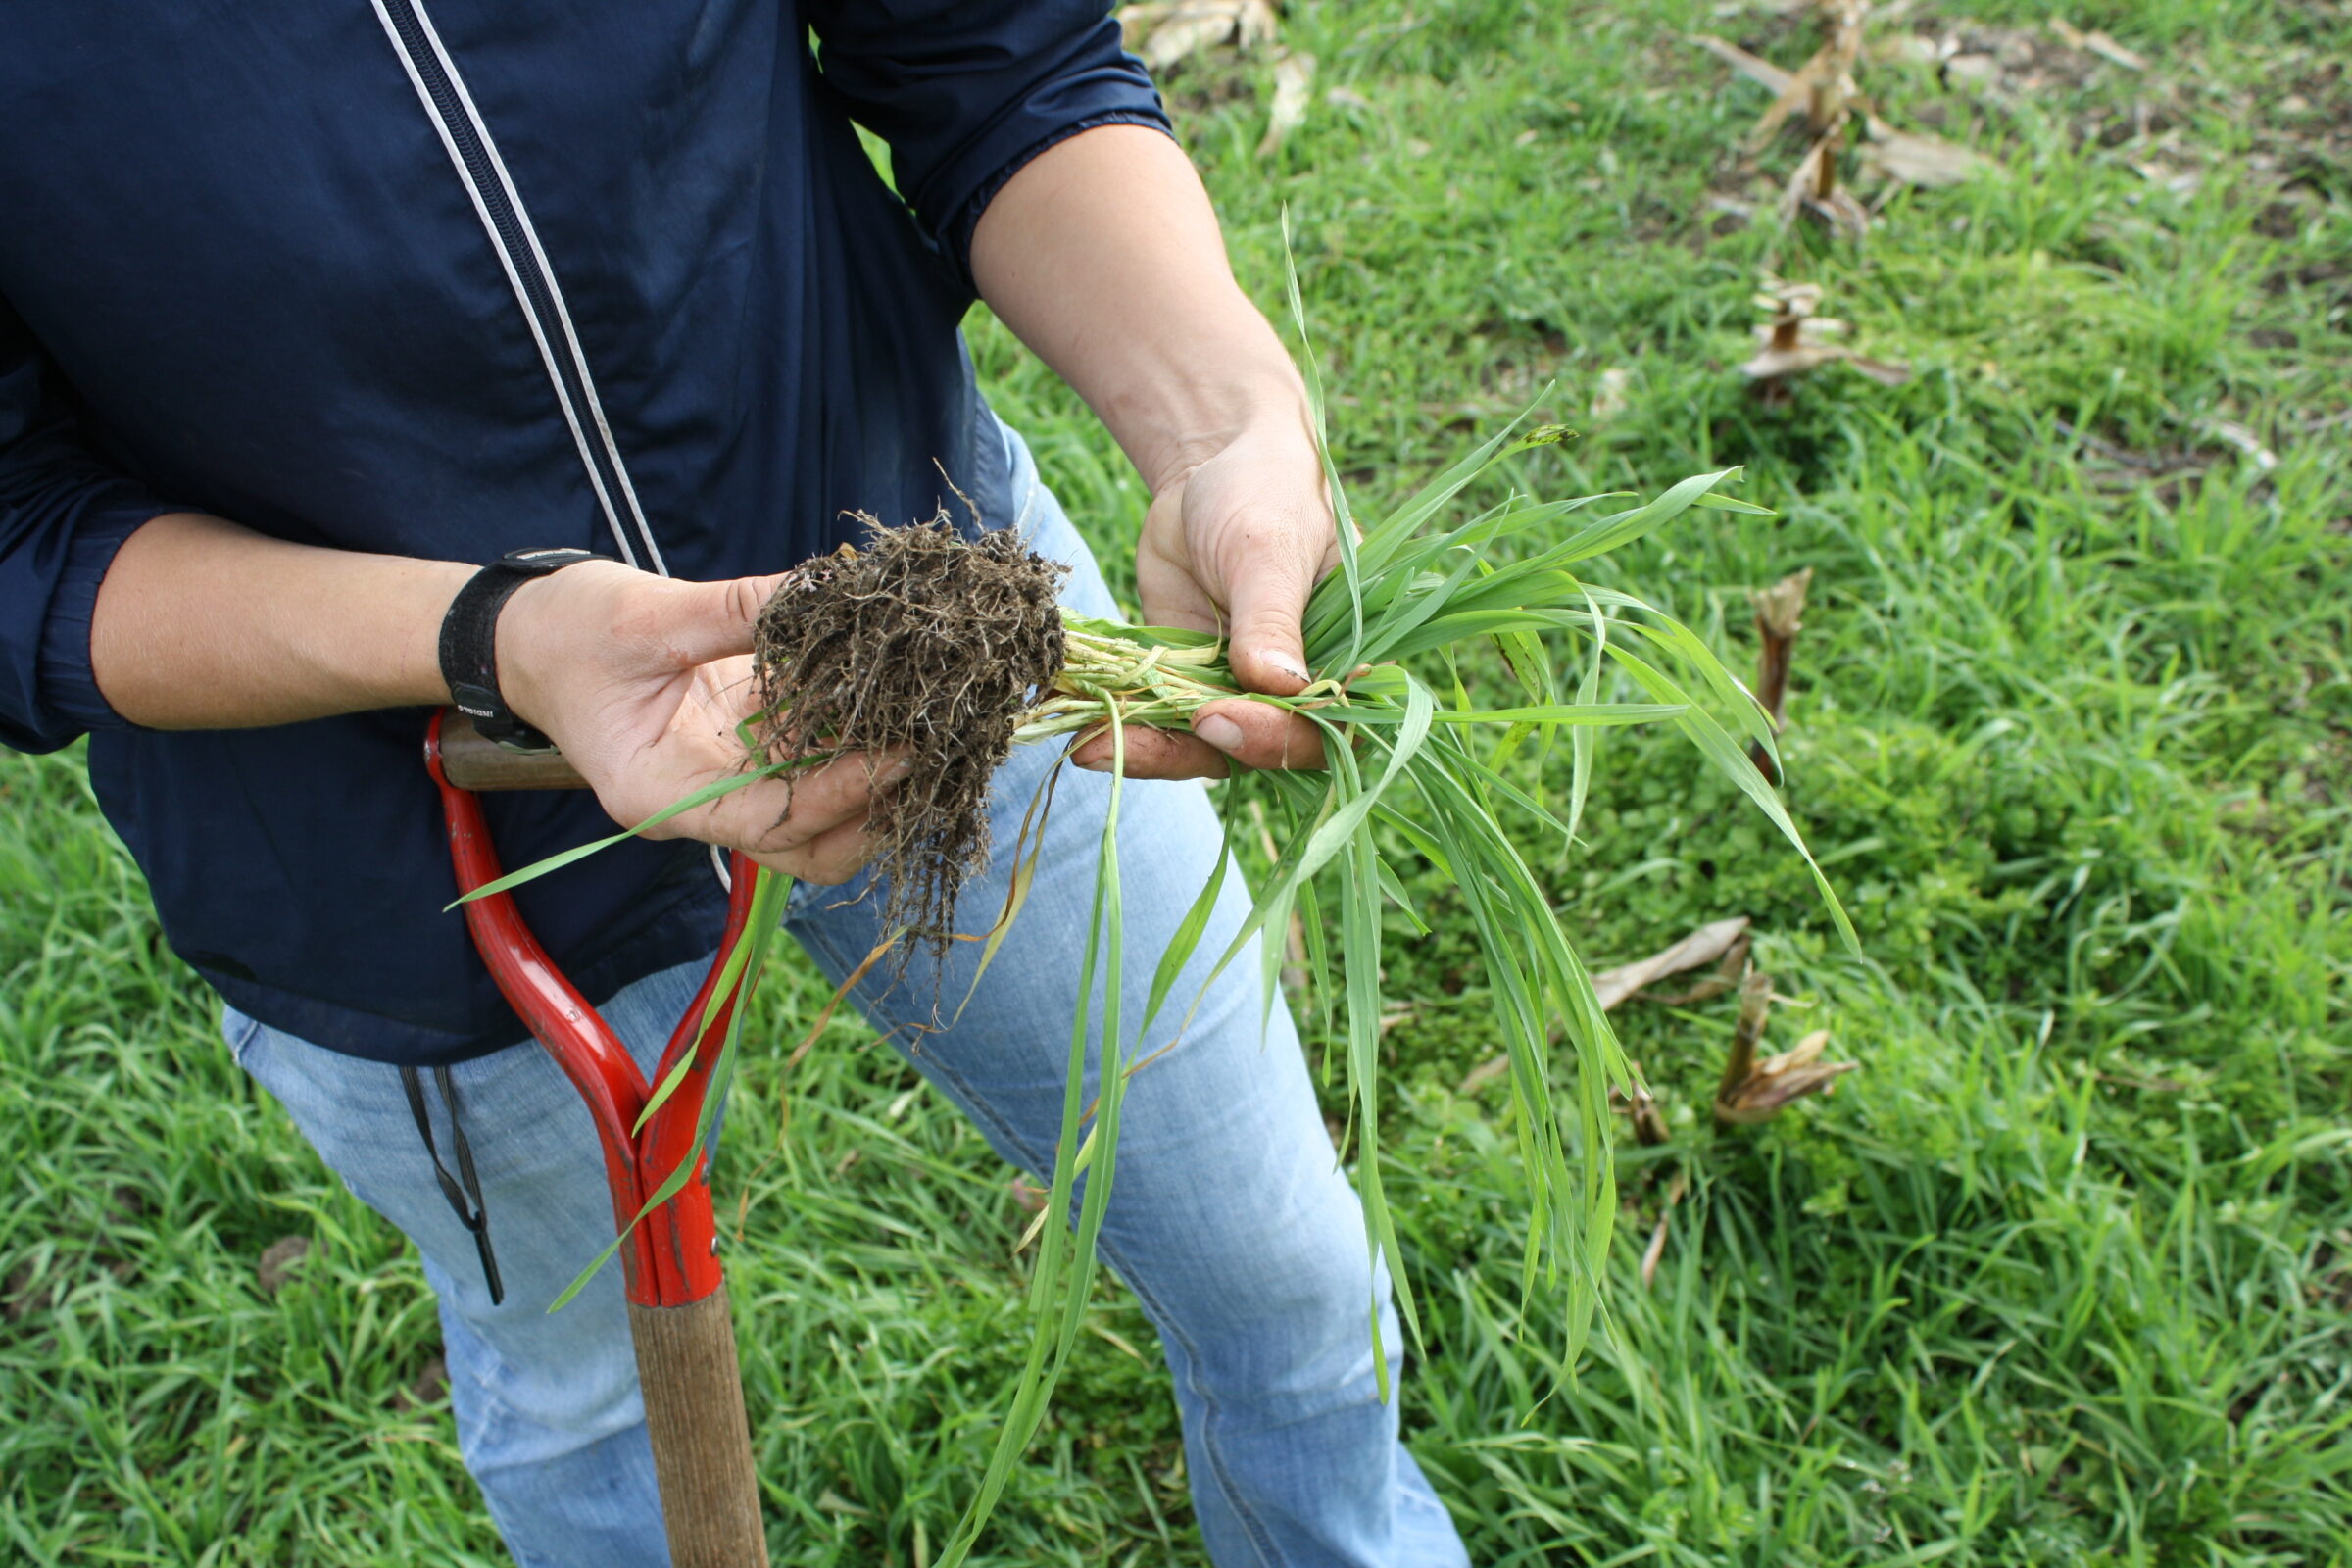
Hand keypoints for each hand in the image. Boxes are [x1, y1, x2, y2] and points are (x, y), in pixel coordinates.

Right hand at [495, 563, 903, 882]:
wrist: (523, 637)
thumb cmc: (565, 632)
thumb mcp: (644, 615)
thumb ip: (737, 609)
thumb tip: (827, 587)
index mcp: (660, 794)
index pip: (769, 819)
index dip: (841, 792)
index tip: (901, 754)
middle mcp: (699, 805)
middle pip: (806, 845)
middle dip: (874, 812)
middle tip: (934, 754)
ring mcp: (727, 783)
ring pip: (820, 817)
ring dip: (876, 787)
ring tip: (933, 732)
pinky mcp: (746, 750)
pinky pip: (812, 766)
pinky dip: (857, 745)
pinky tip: (902, 706)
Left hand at [1071, 404, 1337, 779]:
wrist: (1211, 467)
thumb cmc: (1266, 493)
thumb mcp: (1269, 549)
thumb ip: (1272, 618)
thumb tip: (1278, 683)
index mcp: (1350, 661)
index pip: (1322, 725)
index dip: (1272, 736)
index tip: (1216, 717)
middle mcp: (1303, 691)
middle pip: (1259, 749)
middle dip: (1195, 750)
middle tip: (1131, 742)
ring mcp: (1245, 692)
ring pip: (1205, 746)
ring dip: (1149, 751)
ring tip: (1088, 746)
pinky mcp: (1194, 685)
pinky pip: (1165, 722)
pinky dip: (1128, 730)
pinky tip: (1083, 734)